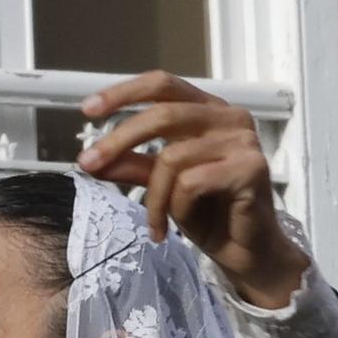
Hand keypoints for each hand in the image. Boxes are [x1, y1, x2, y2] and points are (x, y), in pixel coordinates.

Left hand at [77, 71, 310, 309]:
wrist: (245, 252)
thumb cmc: (208, 214)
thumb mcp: (161, 186)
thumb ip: (132, 166)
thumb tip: (91, 158)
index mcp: (208, 110)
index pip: (163, 84)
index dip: (124, 92)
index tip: (87, 110)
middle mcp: (229, 117)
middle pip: (163, 114)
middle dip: (118, 140)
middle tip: (87, 164)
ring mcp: (243, 140)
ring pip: (172, 157)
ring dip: (153, 198)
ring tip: (154, 225)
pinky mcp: (250, 168)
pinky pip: (191, 183)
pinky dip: (174, 209)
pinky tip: (173, 229)